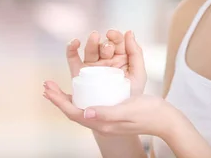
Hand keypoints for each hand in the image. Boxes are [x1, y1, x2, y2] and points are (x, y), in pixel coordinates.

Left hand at [43, 82, 172, 138]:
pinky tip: (79, 89)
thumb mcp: (127, 110)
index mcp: (102, 124)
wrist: (164, 119)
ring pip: (80, 108)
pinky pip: (90, 104)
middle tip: (46, 85)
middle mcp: (101, 122)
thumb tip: (85, 113)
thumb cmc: (148, 113)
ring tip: (56, 87)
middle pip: (73, 111)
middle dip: (58, 98)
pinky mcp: (111, 111)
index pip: (73, 113)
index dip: (59, 101)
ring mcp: (106, 118)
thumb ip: (107, 113)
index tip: (48, 89)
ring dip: (66, 98)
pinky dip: (80, 96)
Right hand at [67, 30, 145, 94]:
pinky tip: (75, 43)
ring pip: (89, 50)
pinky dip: (71, 49)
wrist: (120, 116)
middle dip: (104, 42)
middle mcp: (105, 60)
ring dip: (91, 42)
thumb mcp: (138, 75)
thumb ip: (136, 53)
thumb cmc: (130, 96)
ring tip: (94, 38)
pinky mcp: (79, 73)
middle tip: (108, 47)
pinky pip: (73, 59)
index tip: (113, 34)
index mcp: (120, 58)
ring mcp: (92, 66)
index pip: (116, 42)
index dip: (115, 36)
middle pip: (102, 45)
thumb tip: (129, 32)